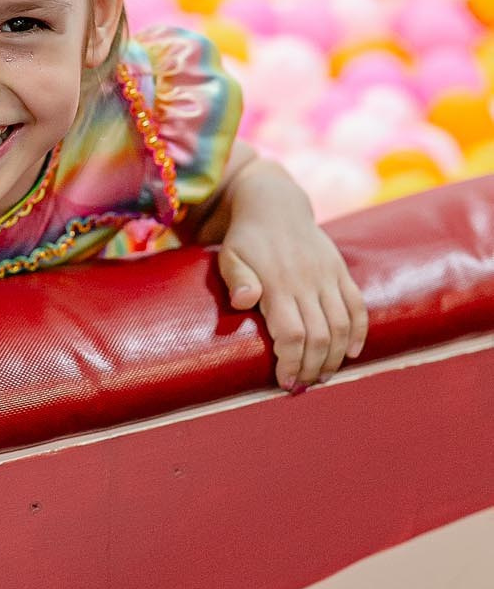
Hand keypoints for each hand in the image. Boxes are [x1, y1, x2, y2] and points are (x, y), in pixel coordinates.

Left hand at [214, 164, 367, 390]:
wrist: (274, 203)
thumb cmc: (245, 239)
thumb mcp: (229, 255)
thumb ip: (236, 279)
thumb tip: (243, 301)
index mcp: (277, 282)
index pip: (292, 334)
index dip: (291, 362)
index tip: (284, 382)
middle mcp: (307, 281)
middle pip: (319, 336)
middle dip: (311, 368)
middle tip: (301, 386)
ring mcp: (327, 276)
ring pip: (341, 326)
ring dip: (334, 357)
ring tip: (321, 375)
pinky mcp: (340, 271)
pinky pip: (357, 306)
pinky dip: (358, 332)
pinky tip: (351, 353)